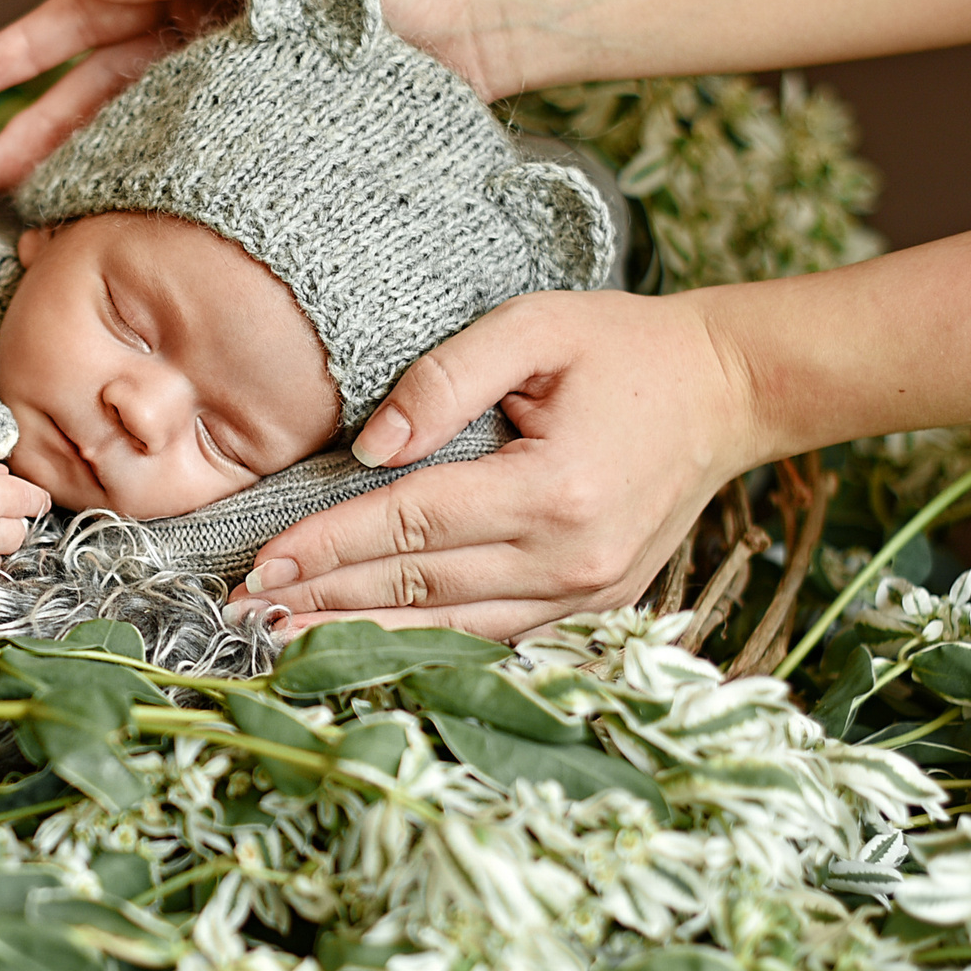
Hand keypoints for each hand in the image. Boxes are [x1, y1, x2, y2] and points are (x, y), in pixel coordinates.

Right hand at [0, 0, 504, 188]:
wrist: (494, 19)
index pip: (92, 8)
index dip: (28, 44)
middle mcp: (210, 31)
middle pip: (101, 82)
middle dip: (40, 127)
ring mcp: (240, 88)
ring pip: (141, 130)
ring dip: (86, 168)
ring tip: (38, 218)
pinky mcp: (276, 138)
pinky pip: (198, 165)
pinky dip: (155, 195)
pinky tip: (122, 228)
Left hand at [231, 289, 760, 639]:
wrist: (727, 392)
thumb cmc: (623, 347)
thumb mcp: (534, 327)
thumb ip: (443, 379)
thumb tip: (368, 447)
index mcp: (554, 488)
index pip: (412, 524)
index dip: (330, 544)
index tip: (261, 560)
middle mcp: (569, 558)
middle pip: (419, 587)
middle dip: (325, 599)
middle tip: (244, 610)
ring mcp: (586, 593)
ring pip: (450, 627)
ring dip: (363, 635)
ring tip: (285, 636)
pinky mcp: (593, 605)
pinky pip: (493, 634)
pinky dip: (426, 642)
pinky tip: (367, 644)